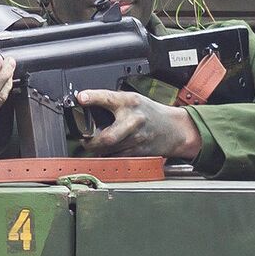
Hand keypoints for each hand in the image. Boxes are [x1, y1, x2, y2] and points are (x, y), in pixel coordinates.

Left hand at [75, 89, 200, 158]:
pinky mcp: (138, 152)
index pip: (109, 98)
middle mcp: (133, 121)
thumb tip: (85, 104)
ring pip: (108, 151)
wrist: (173, 129)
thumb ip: (112, 102)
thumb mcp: (132, 99)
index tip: (81, 98)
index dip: (93, 97)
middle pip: (107, 137)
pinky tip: (107, 150)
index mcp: (130, 102)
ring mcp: (136, 139)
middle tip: (83, 139)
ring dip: (97, 149)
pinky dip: (108, 155)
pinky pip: (116, 158)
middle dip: (90, 141)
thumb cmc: (149, 113)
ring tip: (94, 144)